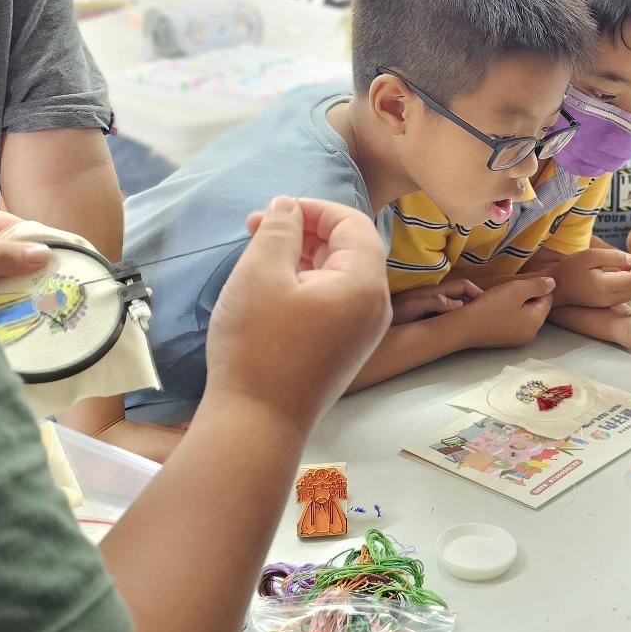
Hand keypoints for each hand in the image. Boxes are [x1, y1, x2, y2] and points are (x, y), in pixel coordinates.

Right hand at [204, 196, 392, 423]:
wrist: (256, 424)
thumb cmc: (257, 347)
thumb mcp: (261, 274)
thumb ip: (280, 230)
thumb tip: (289, 207)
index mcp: (365, 284)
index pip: (352, 223)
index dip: (313, 208)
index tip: (273, 210)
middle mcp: (374, 308)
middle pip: (349, 248)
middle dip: (305, 231)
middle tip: (256, 228)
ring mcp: (362, 333)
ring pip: (339, 276)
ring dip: (303, 257)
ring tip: (259, 255)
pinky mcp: (344, 352)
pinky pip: (333, 303)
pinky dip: (307, 285)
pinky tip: (272, 289)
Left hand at [391, 278, 481, 324]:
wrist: (376, 323)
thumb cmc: (393, 314)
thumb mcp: (414, 307)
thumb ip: (434, 302)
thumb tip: (459, 303)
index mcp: (435, 292)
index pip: (462, 286)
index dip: (476, 292)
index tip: (487, 304)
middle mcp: (435, 296)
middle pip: (461, 294)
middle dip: (475, 301)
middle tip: (486, 314)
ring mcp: (431, 305)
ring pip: (455, 303)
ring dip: (467, 309)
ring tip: (476, 320)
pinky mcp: (427, 314)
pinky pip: (447, 312)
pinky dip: (457, 316)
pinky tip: (458, 326)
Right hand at [455, 274, 555, 347]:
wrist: (464, 327)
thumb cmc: (491, 307)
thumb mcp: (516, 290)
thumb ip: (537, 285)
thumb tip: (553, 283)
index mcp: (536, 322)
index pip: (547, 299)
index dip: (535, 287)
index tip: (518, 284)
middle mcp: (531, 334)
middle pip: (536, 308)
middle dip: (526, 297)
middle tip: (508, 291)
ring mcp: (517, 339)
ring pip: (524, 314)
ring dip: (516, 304)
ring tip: (500, 299)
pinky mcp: (505, 340)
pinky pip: (513, 322)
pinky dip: (507, 313)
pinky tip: (495, 309)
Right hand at [552, 246, 630, 308]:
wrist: (556, 287)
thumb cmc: (570, 268)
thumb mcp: (590, 255)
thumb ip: (614, 256)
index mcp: (605, 286)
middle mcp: (608, 298)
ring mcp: (607, 304)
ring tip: (623, 268)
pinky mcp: (606, 305)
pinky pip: (625, 296)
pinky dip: (627, 286)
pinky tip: (617, 276)